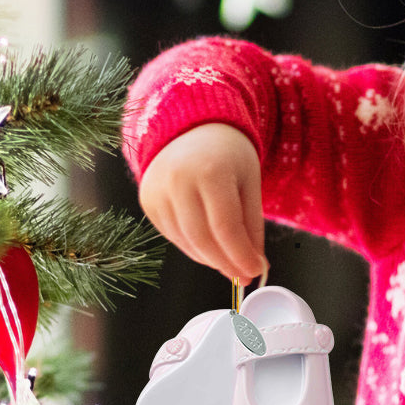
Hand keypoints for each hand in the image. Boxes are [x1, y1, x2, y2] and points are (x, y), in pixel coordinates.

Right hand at [138, 122, 266, 282]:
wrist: (191, 130)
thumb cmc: (227, 155)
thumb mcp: (249, 183)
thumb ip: (252, 226)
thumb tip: (255, 266)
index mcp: (210, 171)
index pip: (225, 227)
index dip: (241, 255)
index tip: (255, 271)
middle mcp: (178, 180)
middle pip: (203, 239)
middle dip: (226, 263)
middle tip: (244, 275)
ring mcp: (157, 191)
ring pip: (186, 242)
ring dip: (211, 259)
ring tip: (229, 259)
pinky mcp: (148, 202)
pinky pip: (173, 236)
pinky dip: (194, 248)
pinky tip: (209, 245)